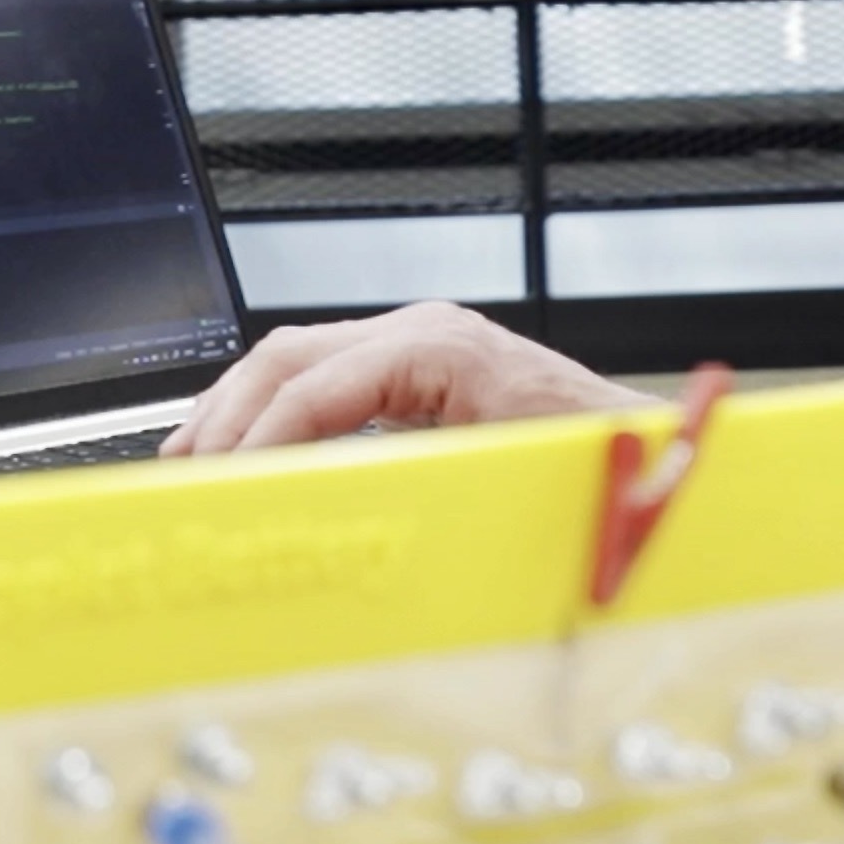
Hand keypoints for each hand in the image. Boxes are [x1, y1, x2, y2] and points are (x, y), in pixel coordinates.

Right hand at [161, 301, 653, 454]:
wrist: (659, 453)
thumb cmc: (603, 465)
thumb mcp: (507, 479)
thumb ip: (419, 488)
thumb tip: (330, 511)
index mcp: (443, 348)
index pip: (317, 381)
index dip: (259, 434)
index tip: (219, 481)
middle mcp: (424, 332)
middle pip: (290, 355)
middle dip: (227, 415)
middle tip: (184, 476)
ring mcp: (418, 344)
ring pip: (297, 358)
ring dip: (237, 409)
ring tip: (188, 461)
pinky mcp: (416, 371)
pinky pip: (326, 376)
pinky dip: (273, 410)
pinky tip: (246, 448)